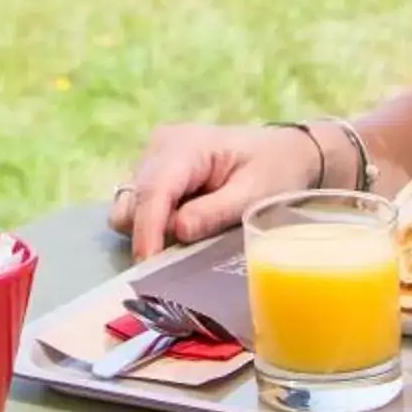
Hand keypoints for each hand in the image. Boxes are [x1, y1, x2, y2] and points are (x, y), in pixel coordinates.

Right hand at [109, 123, 324, 258]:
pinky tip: (186, 222)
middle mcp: (160, 146)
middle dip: (149, 233)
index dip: (148, 229)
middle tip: (184, 254)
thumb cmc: (273, 168)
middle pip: (133, 200)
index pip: (154, 190)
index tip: (148, 265)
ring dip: (151, 229)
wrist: (281, 150)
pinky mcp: (152, 172)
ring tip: (193, 233)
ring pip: (130, 205)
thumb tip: (178, 232)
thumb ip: (215, 212)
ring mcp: (152, 158)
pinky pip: (139, 206)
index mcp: (186, 145)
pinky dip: (155, 223)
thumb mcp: (254, 193)